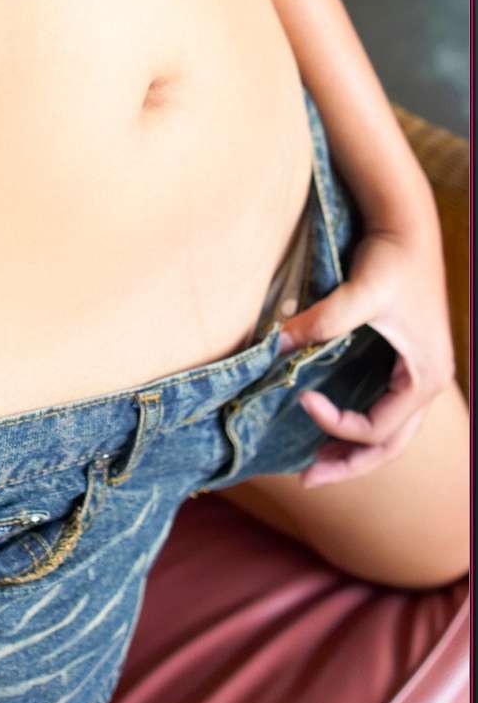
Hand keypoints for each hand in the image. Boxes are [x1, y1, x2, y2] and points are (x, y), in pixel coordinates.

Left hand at [277, 215, 455, 487]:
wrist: (406, 224)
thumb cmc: (390, 257)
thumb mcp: (360, 292)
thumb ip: (322, 320)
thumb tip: (276, 343)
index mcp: (424, 378)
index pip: (378, 428)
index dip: (336, 424)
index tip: (301, 398)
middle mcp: (426, 382)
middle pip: (390, 445)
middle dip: (349, 465)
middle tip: (306, 479)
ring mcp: (416, 372)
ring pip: (389, 430)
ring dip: (353, 449)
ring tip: (316, 464)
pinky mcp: (402, 358)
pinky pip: (383, 405)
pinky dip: (358, 421)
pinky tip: (327, 418)